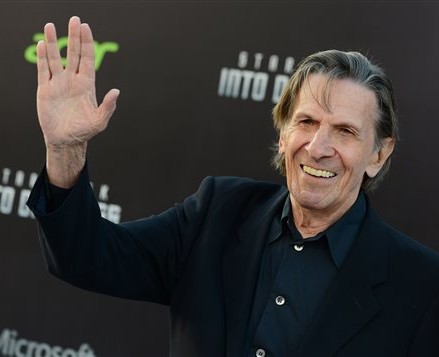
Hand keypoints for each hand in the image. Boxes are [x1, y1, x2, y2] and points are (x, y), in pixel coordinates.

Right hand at [37, 16, 118, 147]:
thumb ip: (108, 106)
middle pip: (73, 53)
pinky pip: (43, 70)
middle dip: (73, 37)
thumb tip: (116, 91)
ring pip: (55, 58)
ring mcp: (59, 83)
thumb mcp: (100, 121)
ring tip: (50, 25)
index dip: (86, 43)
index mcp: (87, 84)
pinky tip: (42, 44)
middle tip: (74, 19)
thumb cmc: (85, 131)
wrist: (66, 140)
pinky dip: (42, 58)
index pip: (87, 59)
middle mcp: (73, 80)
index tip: (85, 27)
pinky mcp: (46, 89)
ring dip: (53, 42)